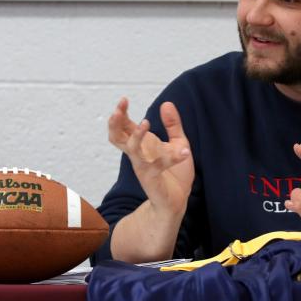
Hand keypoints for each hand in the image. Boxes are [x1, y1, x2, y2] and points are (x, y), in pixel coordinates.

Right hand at [108, 98, 194, 217]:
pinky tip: (185, 151)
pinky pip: (159, 165)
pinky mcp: (152, 178)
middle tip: (119, 109)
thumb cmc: (173, 173)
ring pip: (131, 150)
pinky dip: (173, 156)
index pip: (123, 126)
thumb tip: (166, 103)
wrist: (176, 201)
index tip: (124, 100)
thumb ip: (173, 125)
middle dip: (115, 122)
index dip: (121, 113)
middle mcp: (137, 154)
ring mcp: (143, 166)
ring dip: (136, 136)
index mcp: (141, 145)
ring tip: (145, 123)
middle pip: (116, 137)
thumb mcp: (178, 143)